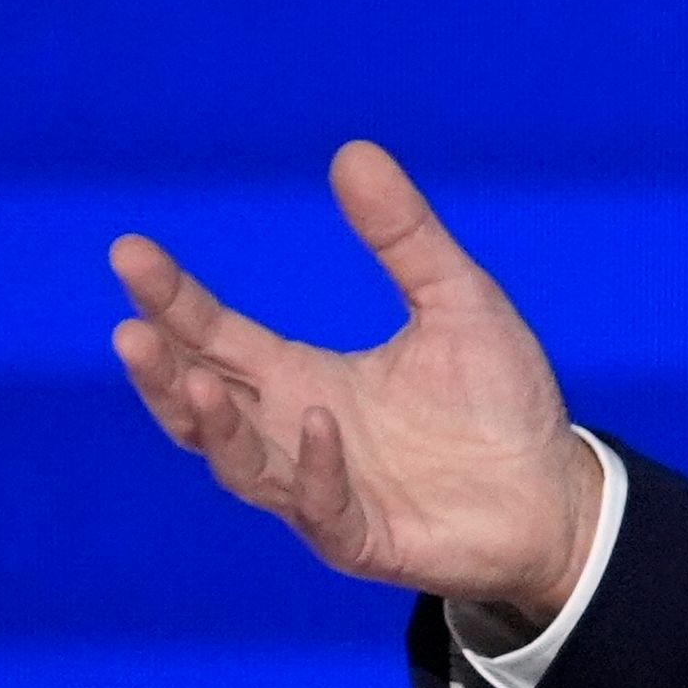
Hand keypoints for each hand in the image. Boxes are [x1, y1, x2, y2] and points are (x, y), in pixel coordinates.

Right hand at [110, 141, 603, 627]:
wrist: (558, 493)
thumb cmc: (501, 401)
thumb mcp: (459, 300)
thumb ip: (405, 236)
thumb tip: (353, 150)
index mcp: (302, 378)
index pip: (215, 334)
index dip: (170, 298)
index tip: (130, 251)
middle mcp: (293, 433)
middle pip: (202, 400)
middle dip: (163, 368)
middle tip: (129, 328)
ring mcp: (322, 491)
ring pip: (239, 463)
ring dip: (213, 426)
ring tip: (193, 382)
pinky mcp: (364, 538)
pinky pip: (322, 509)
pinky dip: (315, 470)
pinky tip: (320, 423)